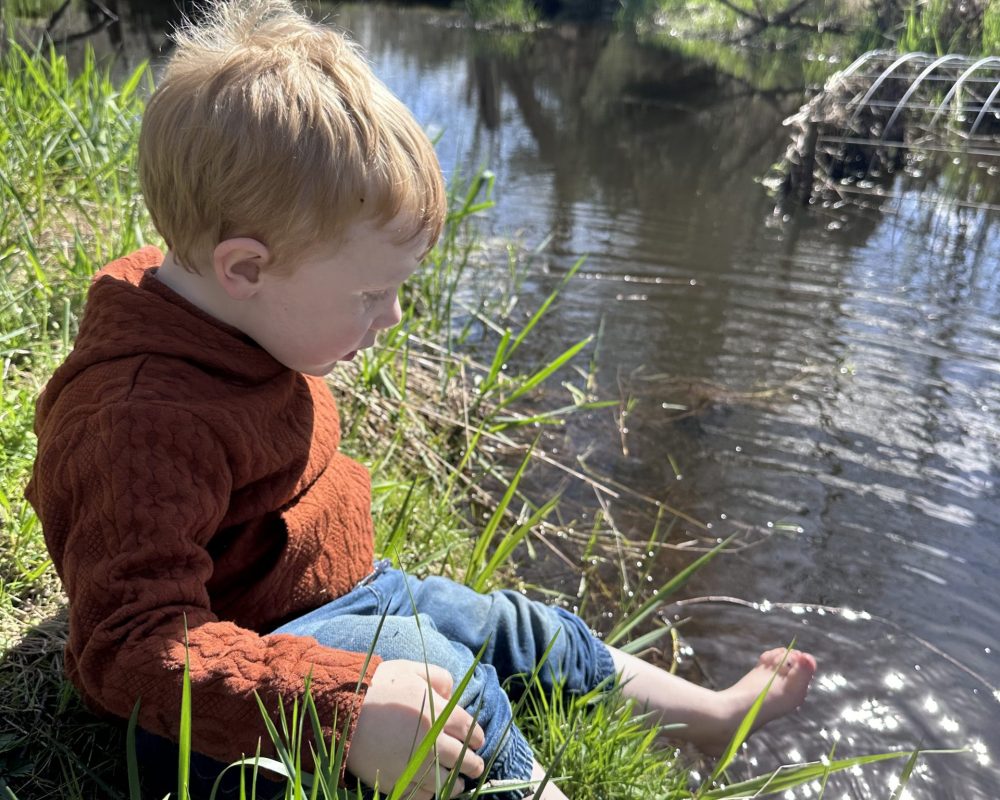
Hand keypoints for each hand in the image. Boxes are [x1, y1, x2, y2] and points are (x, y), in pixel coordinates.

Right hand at [346, 659, 486, 799]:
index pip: (470, 730)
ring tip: (460, 783)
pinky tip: (434, 789)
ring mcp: (414, 766)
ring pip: (447, 783)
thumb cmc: (378, 687)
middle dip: (474, 764)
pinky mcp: (397, 782)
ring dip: (457, 784)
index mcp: (438, 715)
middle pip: (464, 760)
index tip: (477, 741)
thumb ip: (439, 678)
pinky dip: (431, 794)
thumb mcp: (411, 669)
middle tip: (476, 766)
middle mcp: (432, 744)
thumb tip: (451, 694)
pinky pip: (422, 796)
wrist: (343, 712)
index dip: (477, 737)